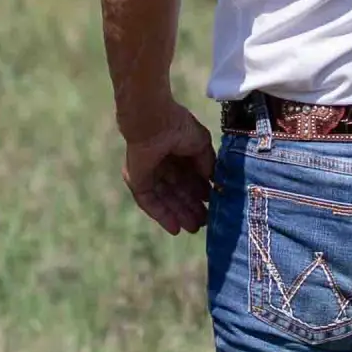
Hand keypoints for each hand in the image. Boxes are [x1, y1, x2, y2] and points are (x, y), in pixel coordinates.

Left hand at [120, 102, 216, 234]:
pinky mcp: (137, 181)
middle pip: (177, 191)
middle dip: (191, 207)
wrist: (154, 122)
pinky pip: (150, 202)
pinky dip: (162, 215)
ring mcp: (148, 173)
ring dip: (179, 213)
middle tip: (204, 223)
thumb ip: (207, 164)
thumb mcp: (201, 145)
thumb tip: (213, 182)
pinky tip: (175, 228)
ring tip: (193, 228)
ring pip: (165, 199)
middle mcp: (163, 163)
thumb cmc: (178, 128)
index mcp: (177, 151)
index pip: (189, 177)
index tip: (213, 206)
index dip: (200, 193)